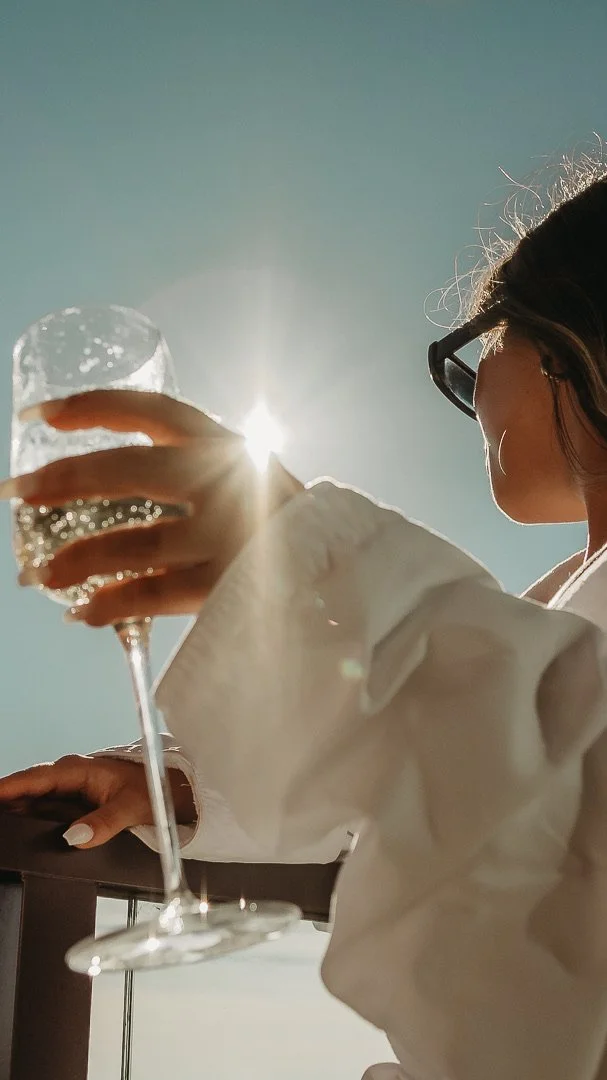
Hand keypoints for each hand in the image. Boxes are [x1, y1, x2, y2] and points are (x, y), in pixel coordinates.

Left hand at [0, 390, 302, 624]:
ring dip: (77, 558)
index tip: (42, 414)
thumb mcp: (249, 470)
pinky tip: (83, 612)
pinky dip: (111, 605)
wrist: (346, 571)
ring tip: (39, 574)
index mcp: (225, 444)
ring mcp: (226, 535)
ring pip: (131, 543)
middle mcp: (224, 480)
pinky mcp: (227, 586)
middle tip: (18, 492)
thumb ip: (196, 464)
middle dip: (65, 480)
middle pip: (128, 470)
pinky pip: (152, 596)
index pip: (151, 411)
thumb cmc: (284, 520)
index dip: (92, 407)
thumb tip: (111, 476)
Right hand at [0, 755, 195, 847]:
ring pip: (33, 802)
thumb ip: (104, 823)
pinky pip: (44, 812)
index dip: (8, 788)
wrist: (170, 790)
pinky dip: (29, 820)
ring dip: (15, 812)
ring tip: (2, 830)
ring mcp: (70, 792)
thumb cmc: (153, 789)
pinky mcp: (73, 806)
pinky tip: (17, 832)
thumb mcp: (131, 807)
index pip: (35, 779)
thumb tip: (75, 836)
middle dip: (6, 801)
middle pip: (27, 790)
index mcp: (80, 770)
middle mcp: (70, 778)